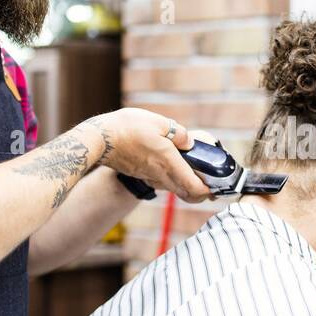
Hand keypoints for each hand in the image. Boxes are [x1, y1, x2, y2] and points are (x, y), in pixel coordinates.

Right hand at [86, 108, 214, 202]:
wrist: (98, 140)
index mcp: (168, 162)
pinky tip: (176, 167)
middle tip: (212, 184)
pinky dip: (174, 180)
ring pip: (175, 189)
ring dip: (188, 186)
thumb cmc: (126, 128)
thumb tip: (190, 143)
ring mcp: (150, 176)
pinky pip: (163, 182)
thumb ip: (177, 133)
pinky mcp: (142, 174)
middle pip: (187, 193)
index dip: (208, 190)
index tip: (217, 186)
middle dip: (202, 193)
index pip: (194, 187)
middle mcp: (160, 174)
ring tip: (197, 174)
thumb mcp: (157, 122)